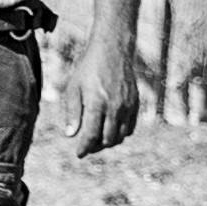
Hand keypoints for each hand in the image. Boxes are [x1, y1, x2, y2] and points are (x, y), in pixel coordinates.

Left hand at [69, 33, 143, 159]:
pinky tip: (111, 131)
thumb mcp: (73, 88)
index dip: (84, 148)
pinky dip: (121, 134)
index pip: (91, 135)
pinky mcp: (135, 104)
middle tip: (87, 147)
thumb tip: (70, 135)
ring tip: (97, 141)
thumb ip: (72, 112)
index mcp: (96, 104)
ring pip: (120, 136)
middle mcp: (114, 107)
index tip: (79, 154)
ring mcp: (127, 107)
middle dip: (96, 147)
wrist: (112, 51)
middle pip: (107, 140)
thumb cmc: (88, 69)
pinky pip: (130, 128)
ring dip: (109, 142)